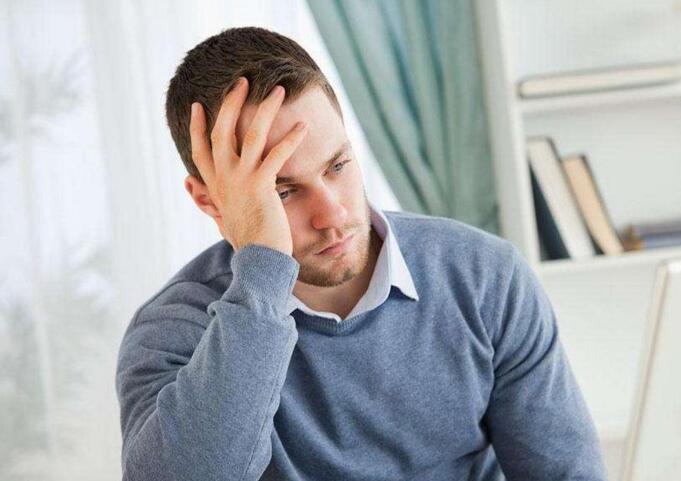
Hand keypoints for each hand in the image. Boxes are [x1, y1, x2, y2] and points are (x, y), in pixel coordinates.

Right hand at [189, 77, 307, 255]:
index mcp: (214, 185)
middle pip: (222, 130)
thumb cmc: (247, 241)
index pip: (199, 149)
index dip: (197, 126)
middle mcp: (223, 178)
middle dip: (231, 103)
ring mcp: (241, 180)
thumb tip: (191, 184)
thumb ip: (210, 195)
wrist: (258, 261)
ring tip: (278, 91)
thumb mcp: (223, 215)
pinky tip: (303, 127)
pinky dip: (291, 139)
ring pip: (251, 134)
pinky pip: (278, 155)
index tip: (197, 106)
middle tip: (242, 81)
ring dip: (265, 109)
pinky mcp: (262, 186)